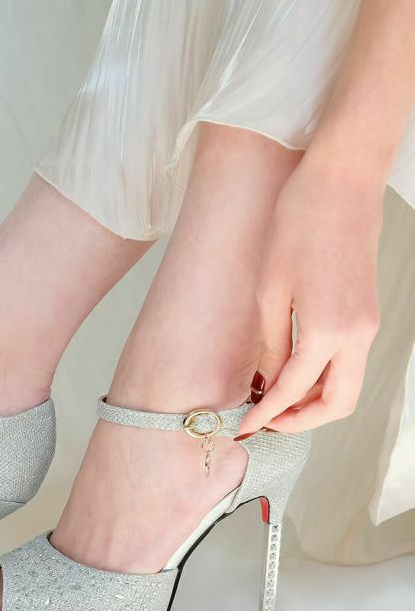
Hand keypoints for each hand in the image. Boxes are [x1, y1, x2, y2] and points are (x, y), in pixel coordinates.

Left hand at [237, 156, 382, 434]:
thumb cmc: (298, 226)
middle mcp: (357, 335)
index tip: (243, 428)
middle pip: (337, 404)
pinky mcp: (367, 314)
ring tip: (273, 400)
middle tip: (264, 422)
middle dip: (300, 422)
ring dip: (313, 402)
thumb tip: (269, 381)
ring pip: (347, 386)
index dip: (265, 416)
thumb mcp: (270, 290)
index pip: (293, 391)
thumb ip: (272, 343)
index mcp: (328, 331)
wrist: (340, 182)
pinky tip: (290, 372)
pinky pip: (348, 363)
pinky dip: (322, 378)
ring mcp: (368, 325)